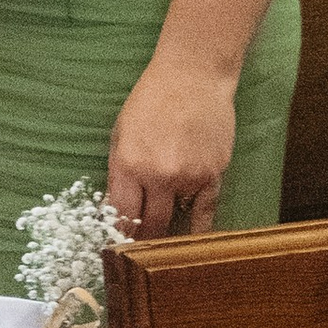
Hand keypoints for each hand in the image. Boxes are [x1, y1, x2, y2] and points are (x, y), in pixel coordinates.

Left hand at [105, 55, 237, 238]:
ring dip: (168, 228)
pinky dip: (198, 228)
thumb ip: (118, 174)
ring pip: (177, 218)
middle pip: (149, 224)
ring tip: (161, 242)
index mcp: (129, 164)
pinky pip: (206, 212)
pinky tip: (192, 240)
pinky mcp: (214, 175)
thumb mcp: (120, 133)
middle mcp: (159, 176)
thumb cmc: (151, 100)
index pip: (121, 213)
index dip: (118, 233)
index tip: (116, 246)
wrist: (193, 76)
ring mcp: (189, 177)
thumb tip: (113, 210)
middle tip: (137, 250)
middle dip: (142, 239)